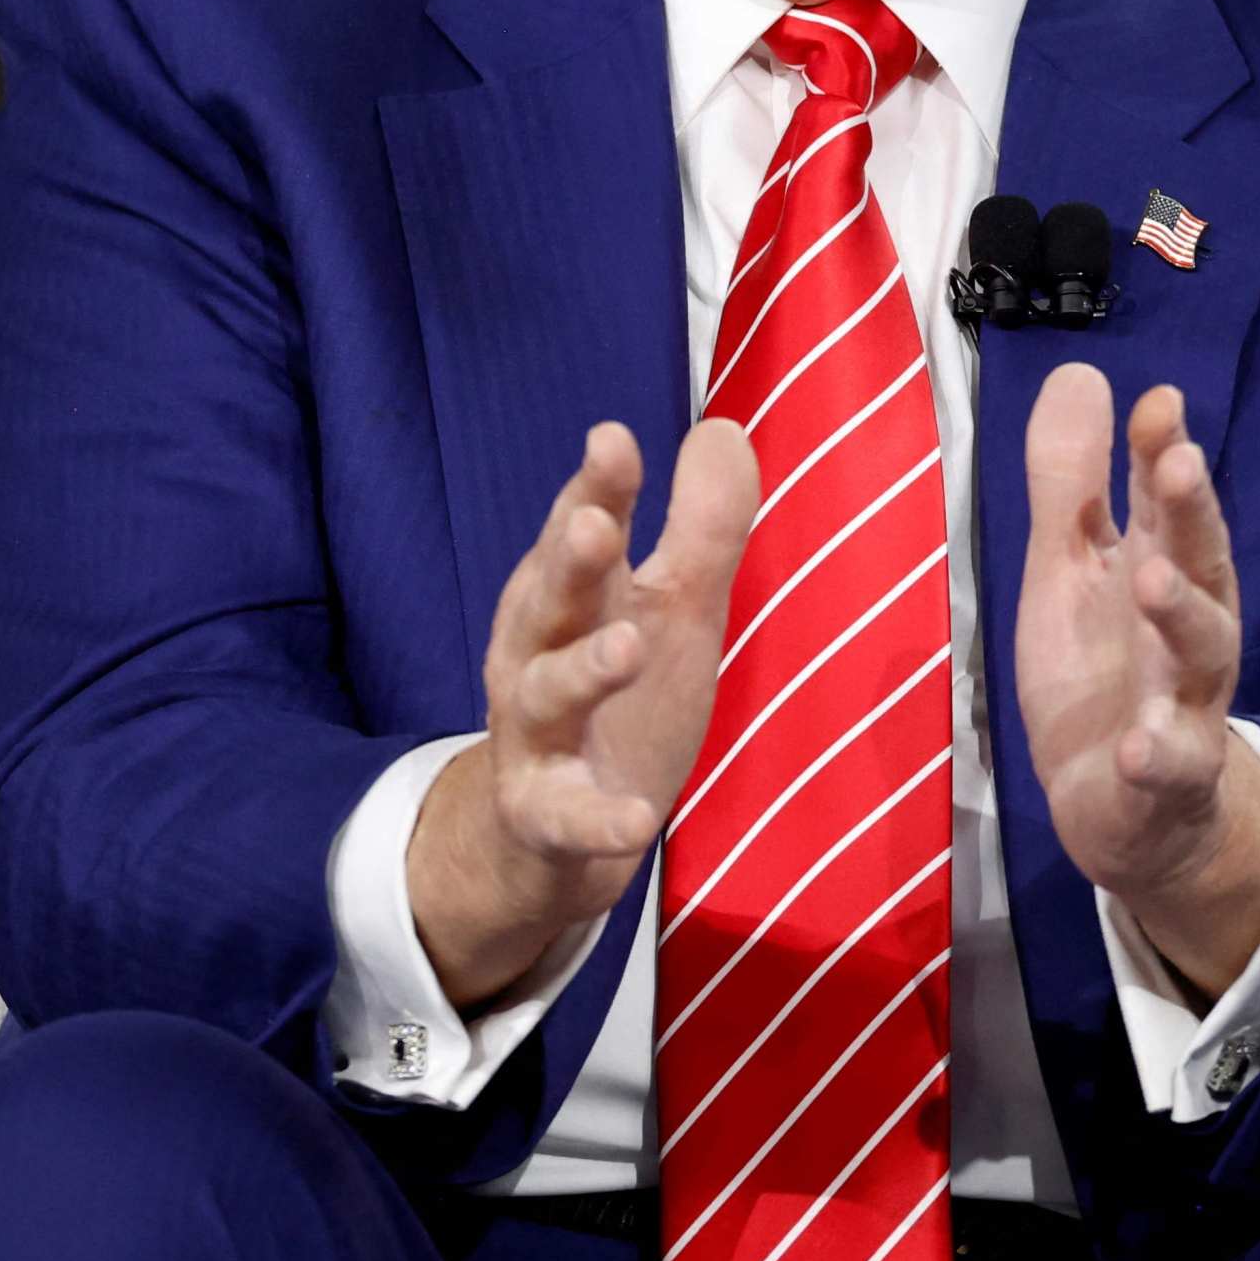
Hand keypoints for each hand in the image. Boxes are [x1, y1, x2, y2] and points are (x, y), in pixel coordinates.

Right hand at [408, 418, 760, 1010]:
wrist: (552, 833)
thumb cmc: (620, 696)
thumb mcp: (672, 607)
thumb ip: (701, 525)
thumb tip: (722, 427)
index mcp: (570, 594)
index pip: (583, 527)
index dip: (597, 487)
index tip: (614, 439)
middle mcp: (538, 653)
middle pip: (551, 598)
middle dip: (569, 563)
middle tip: (594, 525)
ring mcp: (537, 736)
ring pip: (548, 696)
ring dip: (583, 670)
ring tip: (629, 646)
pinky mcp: (545, 815)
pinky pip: (567, 818)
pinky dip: (598, 819)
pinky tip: (634, 819)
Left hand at [1014, 362, 1259, 993]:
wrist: (1128, 808)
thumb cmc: (1103, 670)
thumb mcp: (1070, 568)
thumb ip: (1072, 480)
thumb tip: (1084, 372)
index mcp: (1160, 568)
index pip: (1167, 502)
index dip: (1162, 452)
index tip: (1158, 402)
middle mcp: (1185, 627)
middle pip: (1200, 560)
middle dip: (1192, 511)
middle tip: (1177, 459)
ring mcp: (1185, 701)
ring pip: (1201, 653)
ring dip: (1180, 613)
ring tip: (1150, 578)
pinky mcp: (1169, 776)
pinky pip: (1173, 765)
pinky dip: (1160, 755)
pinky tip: (1140, 747)